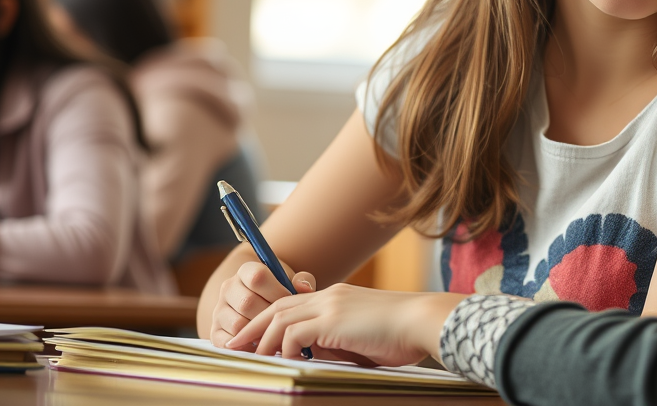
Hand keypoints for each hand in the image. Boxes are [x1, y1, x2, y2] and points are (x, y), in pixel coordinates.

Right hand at [209, 261, 315, 349]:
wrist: (259, 306)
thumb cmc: (280, 293)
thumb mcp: (291, 283)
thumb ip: (301, 282)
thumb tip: (304, 287)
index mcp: (246, 271)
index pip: (258, 276)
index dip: (277, 291)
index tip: (290, 301)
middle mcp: (228, 288)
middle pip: (247, 303)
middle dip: (269, 316)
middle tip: (283, 323)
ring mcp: (219, 310)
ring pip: (237, 324)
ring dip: (258, 333)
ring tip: (274, 335)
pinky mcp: (214, 331)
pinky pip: (225, 342)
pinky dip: (245, 347)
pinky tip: (260, 346)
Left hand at [226, 284, 466, 367]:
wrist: (422, 321)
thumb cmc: (402, 335)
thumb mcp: (361, 339)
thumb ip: (334, 343)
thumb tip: (310, 355)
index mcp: (338, 297)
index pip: (293, 304)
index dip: (269, 321)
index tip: (254, 338)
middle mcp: (329, 295)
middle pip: (278, 307)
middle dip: (252, 327)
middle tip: (233, 345)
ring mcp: (330, 305)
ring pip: (280, 318)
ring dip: (261, 340)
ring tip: (249, 357)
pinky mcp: (332, 319)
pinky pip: (294, 334)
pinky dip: (283, 348)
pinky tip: (284, 361)